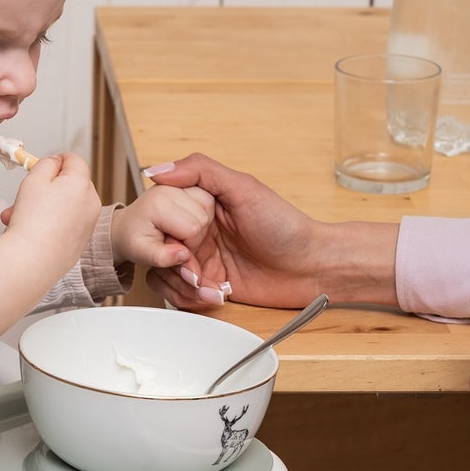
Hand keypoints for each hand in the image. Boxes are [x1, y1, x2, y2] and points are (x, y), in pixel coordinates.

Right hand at [0, 152, 101, 332]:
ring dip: (44, 206)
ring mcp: (88, 224)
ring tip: (18, 216)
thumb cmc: (32, 222)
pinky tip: (31, 231)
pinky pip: (66, 224)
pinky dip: (51, 223)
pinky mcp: (81, 242)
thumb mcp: (34, 179)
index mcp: (81, 183)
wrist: (33, 261)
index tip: (41, 167)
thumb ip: (46, 164)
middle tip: (24, 195)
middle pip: (70, 184)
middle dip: (46, 187)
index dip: (55, 160)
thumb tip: (54, 163)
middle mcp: (91, 202)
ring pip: (66, 205)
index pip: (74, 160)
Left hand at [110, 181, 212, 270]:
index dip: (189, 246)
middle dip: (195, 236)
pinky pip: (207, 199)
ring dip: (200, 223)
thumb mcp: (142, 254)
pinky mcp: (185, 183)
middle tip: (176, 241)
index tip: (174, 249)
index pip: (192, 229)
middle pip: (203, 217)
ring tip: (180, 232)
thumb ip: (163, 258)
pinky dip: (202, 213)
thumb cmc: (133, 239)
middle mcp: (170, 188)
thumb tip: (184, 256)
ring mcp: (179, 183)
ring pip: (209, 205)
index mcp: (159, 204)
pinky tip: (187, 222)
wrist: (127, 226)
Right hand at [142, 155, 397, 309]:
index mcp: (201, 205)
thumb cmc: (286, 226)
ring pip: (163, 274)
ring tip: (209, 286)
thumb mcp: (244, 188)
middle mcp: (198, 232)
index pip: (159, 215)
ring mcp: (203, 261)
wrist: (312, 268)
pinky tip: (216, 296)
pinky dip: (191, 299)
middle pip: (158, 248)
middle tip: (195, 270)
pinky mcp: (210, 287)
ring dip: (182, 285)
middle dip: (172, 264)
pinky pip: (180, 295)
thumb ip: (200, 171)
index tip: (182, 242)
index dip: (165, 232)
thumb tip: (157, 170)